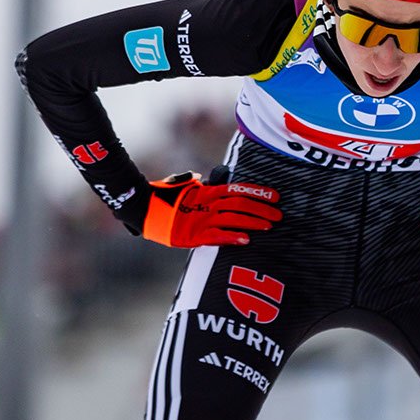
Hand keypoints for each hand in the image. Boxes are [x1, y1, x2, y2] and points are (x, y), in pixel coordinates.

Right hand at [142, 172, 281, 247]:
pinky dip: (231, 237)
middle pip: (241, 204)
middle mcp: (207, 203)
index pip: (238, 190)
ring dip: (253, 222)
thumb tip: (202, 179)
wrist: (140, 207)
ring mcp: (201, 219)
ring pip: (233, 219)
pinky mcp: (192, 235)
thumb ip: (196, 184)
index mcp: (207, 191)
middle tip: (278, 215)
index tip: (275, 196)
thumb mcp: (183, 186)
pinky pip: (216, 236)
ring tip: (269, 226)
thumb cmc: (162, 197)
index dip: (258, 193)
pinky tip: (245, 240)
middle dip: (262, 209)